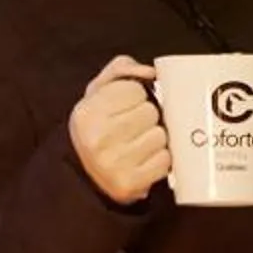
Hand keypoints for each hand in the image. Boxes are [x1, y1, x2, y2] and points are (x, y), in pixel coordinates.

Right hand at [67, 55, 168, 205]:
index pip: (135, 89)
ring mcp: (113, 164)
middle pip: (150, 112)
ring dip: (155, 139)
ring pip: (161, 136)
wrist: (88, 174)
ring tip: (140, 144)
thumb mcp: (99, 92)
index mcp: (87, 113)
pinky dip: (160, 160)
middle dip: (147, 117)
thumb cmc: (100, 126)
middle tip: (135, 127)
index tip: (127, 106)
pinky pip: (165, 160)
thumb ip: (121, 69)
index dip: (136, 96)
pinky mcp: (129, 183)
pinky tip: (145, 160)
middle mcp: (97, 138)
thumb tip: (149, 71)